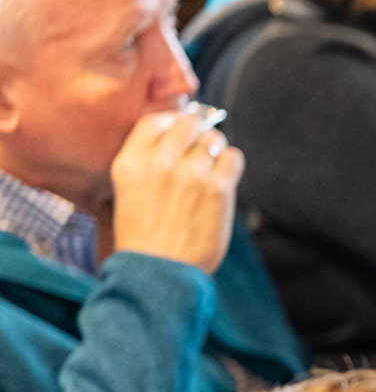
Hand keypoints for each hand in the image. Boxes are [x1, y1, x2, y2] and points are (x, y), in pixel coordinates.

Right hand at [109, 110, 241, 273]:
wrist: (160, 271)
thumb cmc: (144, 237)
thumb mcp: (126, 192)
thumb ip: (145, 163)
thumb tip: (174, 138)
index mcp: (130, 162)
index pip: (155, 121)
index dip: (172, 123)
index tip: (180, 134)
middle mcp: (160, 162)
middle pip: (188, 123)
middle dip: (196, 133)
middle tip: (199, 151)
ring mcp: (191, 173)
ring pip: (213, 139)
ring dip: (215, 150)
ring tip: (209, 171)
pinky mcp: (218, 188)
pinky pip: (234, 157)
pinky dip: (231, 165)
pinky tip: (223, 179)